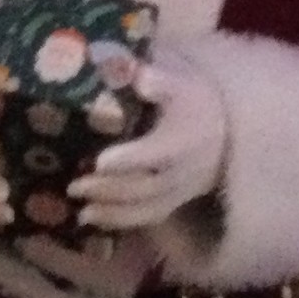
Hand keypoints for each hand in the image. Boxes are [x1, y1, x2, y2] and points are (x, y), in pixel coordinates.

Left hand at [68, 55, 226, 231]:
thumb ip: (160, 80)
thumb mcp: (182, 83)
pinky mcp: (173, 202)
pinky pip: (149, 217)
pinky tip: (93, 220)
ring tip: (81, 213)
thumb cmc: (193, 102)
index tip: (101, 162)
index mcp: (183, 139)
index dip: (131, 160)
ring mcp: (179, 191)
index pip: (159, 153)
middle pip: (146, 187)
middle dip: (110, 189)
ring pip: (147, 208)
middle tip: (75, 187)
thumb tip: (137, 75)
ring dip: (112, 213)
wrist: (223, 132)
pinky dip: (121, 222)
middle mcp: (182, 171)